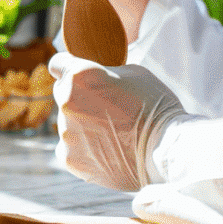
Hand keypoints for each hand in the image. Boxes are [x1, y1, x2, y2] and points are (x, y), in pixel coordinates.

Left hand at [48, 52, 185, 190]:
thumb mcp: (134, 73)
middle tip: (106, 107)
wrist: (164, 151)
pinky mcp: (70, 159)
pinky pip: (71, 148)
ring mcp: (66, 133)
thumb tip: (96, 79)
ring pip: (68, 124)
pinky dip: (84, 148)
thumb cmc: (155, 107)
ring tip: (113, 133)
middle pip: (62, 94)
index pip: (58, 64)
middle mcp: (66, 103)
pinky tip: (107, 149)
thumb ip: (105, 73)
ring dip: (83, 125)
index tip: (75, 74)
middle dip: (78, 97)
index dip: (68, 67)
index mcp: (79, 76)